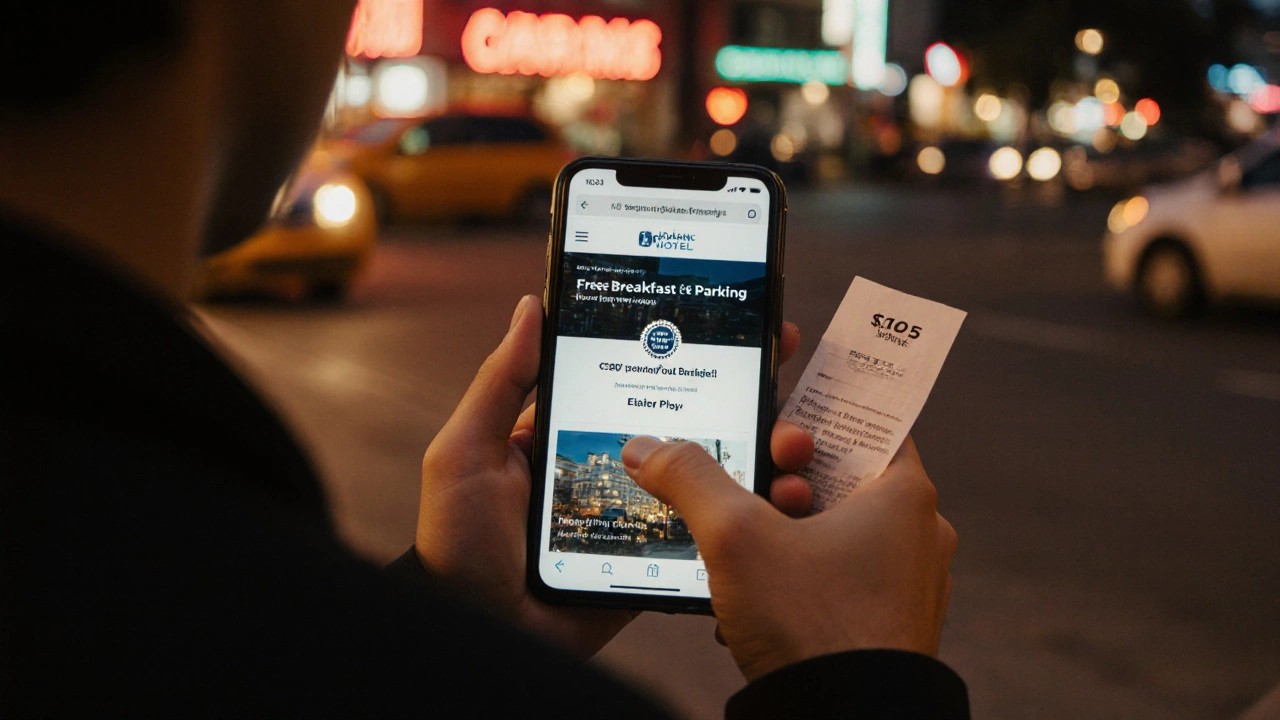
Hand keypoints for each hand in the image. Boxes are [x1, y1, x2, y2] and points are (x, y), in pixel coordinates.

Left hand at [416, 295, 812, 656]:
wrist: (483, 636)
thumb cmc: (459, 542)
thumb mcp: (468, 452)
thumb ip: (500, 382)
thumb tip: (532, 304)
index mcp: (579, 430)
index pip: (644, 379)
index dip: (693, 350)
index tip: (744, 322)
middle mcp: (622, 466)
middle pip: (696, 420)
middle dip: (750, 394)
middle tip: (787, 366)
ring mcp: (646, 514)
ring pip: (717, 477)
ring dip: (765, 455)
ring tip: (794, 444)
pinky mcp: (661, 562)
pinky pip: (713, 536)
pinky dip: (752, 520)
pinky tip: (789, 502)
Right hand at [621, 434, 955, 680]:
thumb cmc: (814, 626)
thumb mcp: (736, 536)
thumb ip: (690, 479)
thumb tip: (648, 448)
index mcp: (905, 495)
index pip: (861, 425)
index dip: (810, 422)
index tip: (771, 437)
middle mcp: (917, 535)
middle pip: (838, 481)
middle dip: (780, 489)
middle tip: (749, 502)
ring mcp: (904, 586)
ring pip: (830, 535)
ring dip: (780, 539)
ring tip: (746, 560)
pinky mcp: (884, 628)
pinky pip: (833, 583)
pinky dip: (793, 584)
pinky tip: (754, 604)